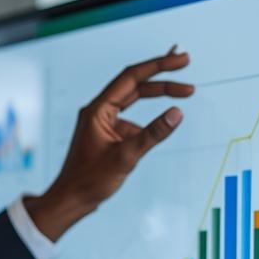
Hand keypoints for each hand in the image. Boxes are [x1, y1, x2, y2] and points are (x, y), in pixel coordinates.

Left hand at [23, 48, 194, 240]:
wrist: (71, 199)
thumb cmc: (90, 180)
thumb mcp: (126, 157)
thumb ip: (153, 134)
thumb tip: (177, 113)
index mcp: (97, 110)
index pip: (131, 77)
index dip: (158, 65)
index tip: (182, 60)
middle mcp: (98, 110)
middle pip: (134, 84)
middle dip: (162, 76)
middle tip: (187, 64)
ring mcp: (102, 121)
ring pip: (133, 99)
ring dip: (158, 95)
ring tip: (185, 94)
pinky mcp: (106, 133)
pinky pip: (130, 119)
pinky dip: (146, 122)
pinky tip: (148, 140)